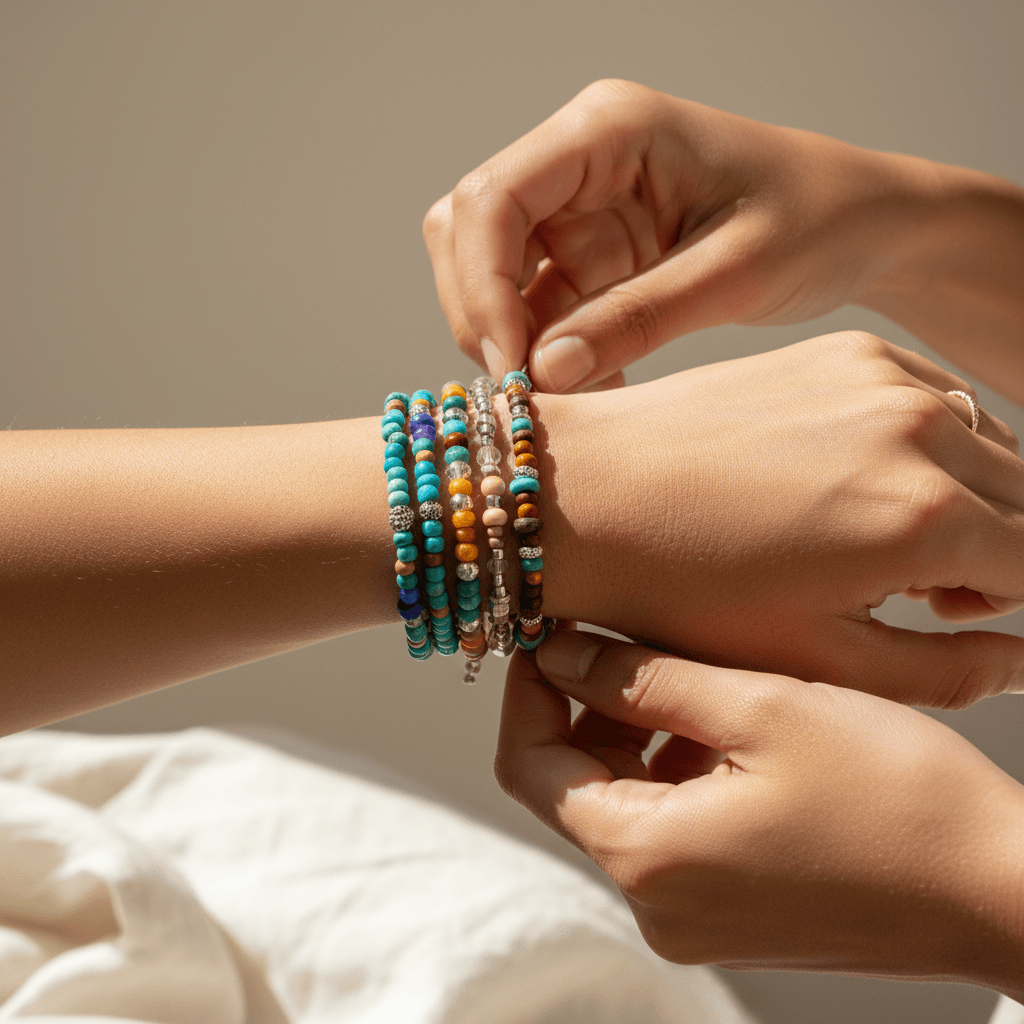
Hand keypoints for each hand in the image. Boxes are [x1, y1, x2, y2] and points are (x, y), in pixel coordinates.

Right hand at [424, 79, 922, 391]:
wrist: (865, 226)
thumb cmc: (820, 219)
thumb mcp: (735, 272)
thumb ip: (635, 319)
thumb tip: (541, 372)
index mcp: (608, 132)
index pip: (493, 198)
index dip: (480, 286)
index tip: (512, 366)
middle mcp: (576, 163)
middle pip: (470, 235)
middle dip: (482, 317)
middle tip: (527, 392)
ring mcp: (578, 212)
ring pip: (492, 279)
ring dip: (515, 344)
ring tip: (571, 398)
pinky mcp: (591, 258)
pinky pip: (538, 311)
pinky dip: (550, 357)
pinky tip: (597, 390)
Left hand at [495, 631, 1023, 998]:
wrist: (1000, 887)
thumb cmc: (896, 795)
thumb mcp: (757, 707)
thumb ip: (642, 679)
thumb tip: (559, 655)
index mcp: (646, 854)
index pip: (530, 763)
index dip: (530, 691)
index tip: (550, 636)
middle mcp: (655, 904)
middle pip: (572, 786)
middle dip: (585, 710)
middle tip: (625, 642)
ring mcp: (692, 918)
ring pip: (622, 803)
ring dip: (638, 737)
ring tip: (692, 680)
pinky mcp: (729, 915)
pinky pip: (669, 832)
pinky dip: (676, 773)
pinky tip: (726, 731)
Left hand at [536, 332, 1023, 706]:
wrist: (585, 492)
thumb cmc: (680, 590)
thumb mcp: (813, 659)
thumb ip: (944, 670)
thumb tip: (1020, 662)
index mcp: (924, 517)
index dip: (1016, 605)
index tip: (965, 617)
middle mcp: (921, 430)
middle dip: (1002, 554)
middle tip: (928, 594)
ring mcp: (882, 375)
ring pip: (991, 444)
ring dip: (972, 496)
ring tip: (890, 541)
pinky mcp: (844, 348)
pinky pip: (937, 396)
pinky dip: (931, 442)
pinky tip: (866, 479)